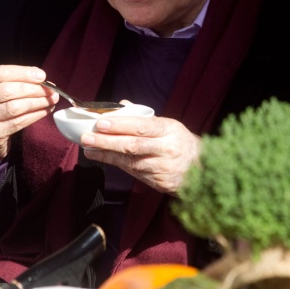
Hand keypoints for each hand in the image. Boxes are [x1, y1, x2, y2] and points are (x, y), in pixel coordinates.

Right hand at [0, 64, 58, 169]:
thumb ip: (14, 83)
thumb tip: (42, 79)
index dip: (22, 73)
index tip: (42, 76)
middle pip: (7, 90)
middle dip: (33, 89)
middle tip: (51, 91)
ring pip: (14, 107)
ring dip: (37, 102)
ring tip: (51, 100)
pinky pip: (18, 122)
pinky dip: (35, 115)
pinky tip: (45, 111)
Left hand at [81, 114, 200, 194]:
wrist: (202, 169)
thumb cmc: (180, 142)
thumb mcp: (169, 125)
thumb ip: (144, 117)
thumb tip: (121, 105)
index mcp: (170, 130)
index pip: (141, 126)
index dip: (120, 125)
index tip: (100, 123)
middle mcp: (167, 150)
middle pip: (133, 146)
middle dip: (107, 142)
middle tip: (87, 138)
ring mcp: (163, 168)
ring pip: (130, 162)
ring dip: (107, 156)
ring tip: (89, 150)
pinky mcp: (160, 183)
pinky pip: (135, 174)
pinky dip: (118, 166)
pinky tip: (105, 160)